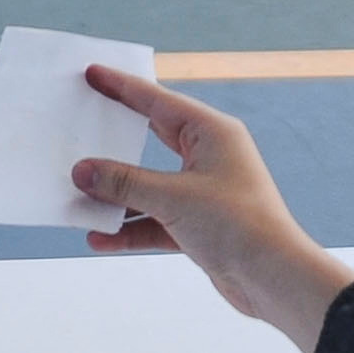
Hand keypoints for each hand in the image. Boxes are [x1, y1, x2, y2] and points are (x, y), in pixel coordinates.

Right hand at [72, 67, 353, 351]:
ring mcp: (203, 192)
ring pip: (149, 186)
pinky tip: (100, 239)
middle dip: (114, 140)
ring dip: (117, 195)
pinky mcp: (198, 225)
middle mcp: (209, 157)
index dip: (122, 87)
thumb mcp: (173, 198)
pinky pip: (155, 220)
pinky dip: (129, 229)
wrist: (274, 279)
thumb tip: (82, 171)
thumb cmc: (236, 225)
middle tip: (80, 122)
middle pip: (151, 139)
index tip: (92, 73)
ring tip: (78, 196)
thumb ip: (124, 182)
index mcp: (212, 133)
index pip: (158, 101)